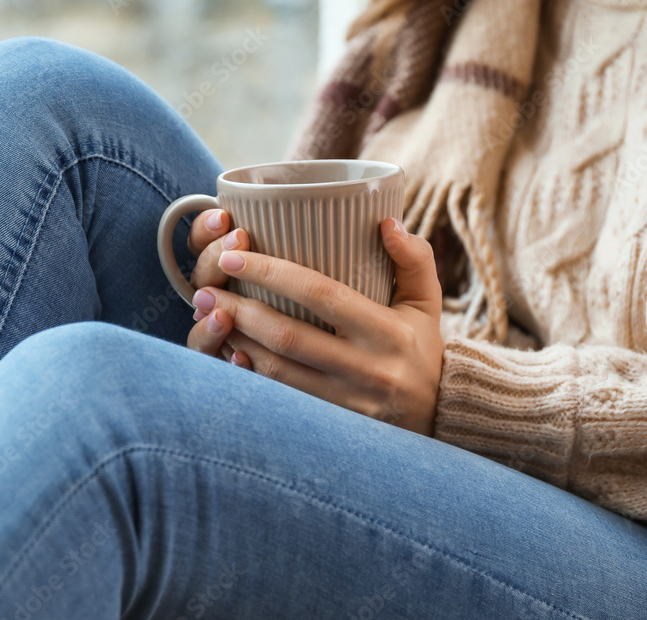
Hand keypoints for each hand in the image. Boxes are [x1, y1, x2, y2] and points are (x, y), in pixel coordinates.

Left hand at [186, 217, 444, 435]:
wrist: (441, 415)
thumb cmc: (423, 347)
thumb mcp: (427, 301)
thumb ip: (413, 257)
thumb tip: (385, 221)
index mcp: (387, 331)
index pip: (321, 294)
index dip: (272, 273)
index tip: (235, 257)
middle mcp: (367, 369)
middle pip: (289, 336)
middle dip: (239, 311)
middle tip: (206, 292)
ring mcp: (348, 403)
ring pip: (277, 371)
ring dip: (236, 342)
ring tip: (209, 318)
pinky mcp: (333, 425)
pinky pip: (280, 399)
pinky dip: (250, 375)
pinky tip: (228, 354)